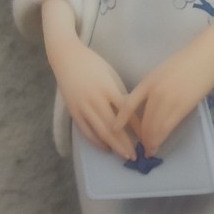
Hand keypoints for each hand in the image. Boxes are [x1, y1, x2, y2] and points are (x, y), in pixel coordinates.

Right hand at [50, 35, 139, 157]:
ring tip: (124, 156)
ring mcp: (82, 106)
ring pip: (100, 131)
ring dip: (114, 146)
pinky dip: (96, 141)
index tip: (147, 137)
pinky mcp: (73, 111)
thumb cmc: (93, 64)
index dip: (137, 127)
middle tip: (137, 156)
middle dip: (126, 143)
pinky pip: (86, 131)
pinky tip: (106, 148)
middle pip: (113, 127)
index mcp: (108, 88)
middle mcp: (95, 99)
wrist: (67, 57)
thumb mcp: (111, 76)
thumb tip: (130, 115)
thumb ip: (119, 95)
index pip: (126, 113)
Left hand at [112, 32, 213, 154]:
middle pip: (143, 121)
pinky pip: (168, 127)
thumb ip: (153, 87)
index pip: (128, 104)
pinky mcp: (183, 106)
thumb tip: (149, 105)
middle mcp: (155, 92)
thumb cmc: (187, 60)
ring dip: (151, 142)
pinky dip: (161, 138)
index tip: (114, 130)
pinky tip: (159, 143)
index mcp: (148, 81)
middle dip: (141, 137)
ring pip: (154, 127)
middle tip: (140, 148)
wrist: (207, 53)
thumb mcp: (162, 71)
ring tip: (149, 151)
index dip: (120, 119)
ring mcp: (169, 100)